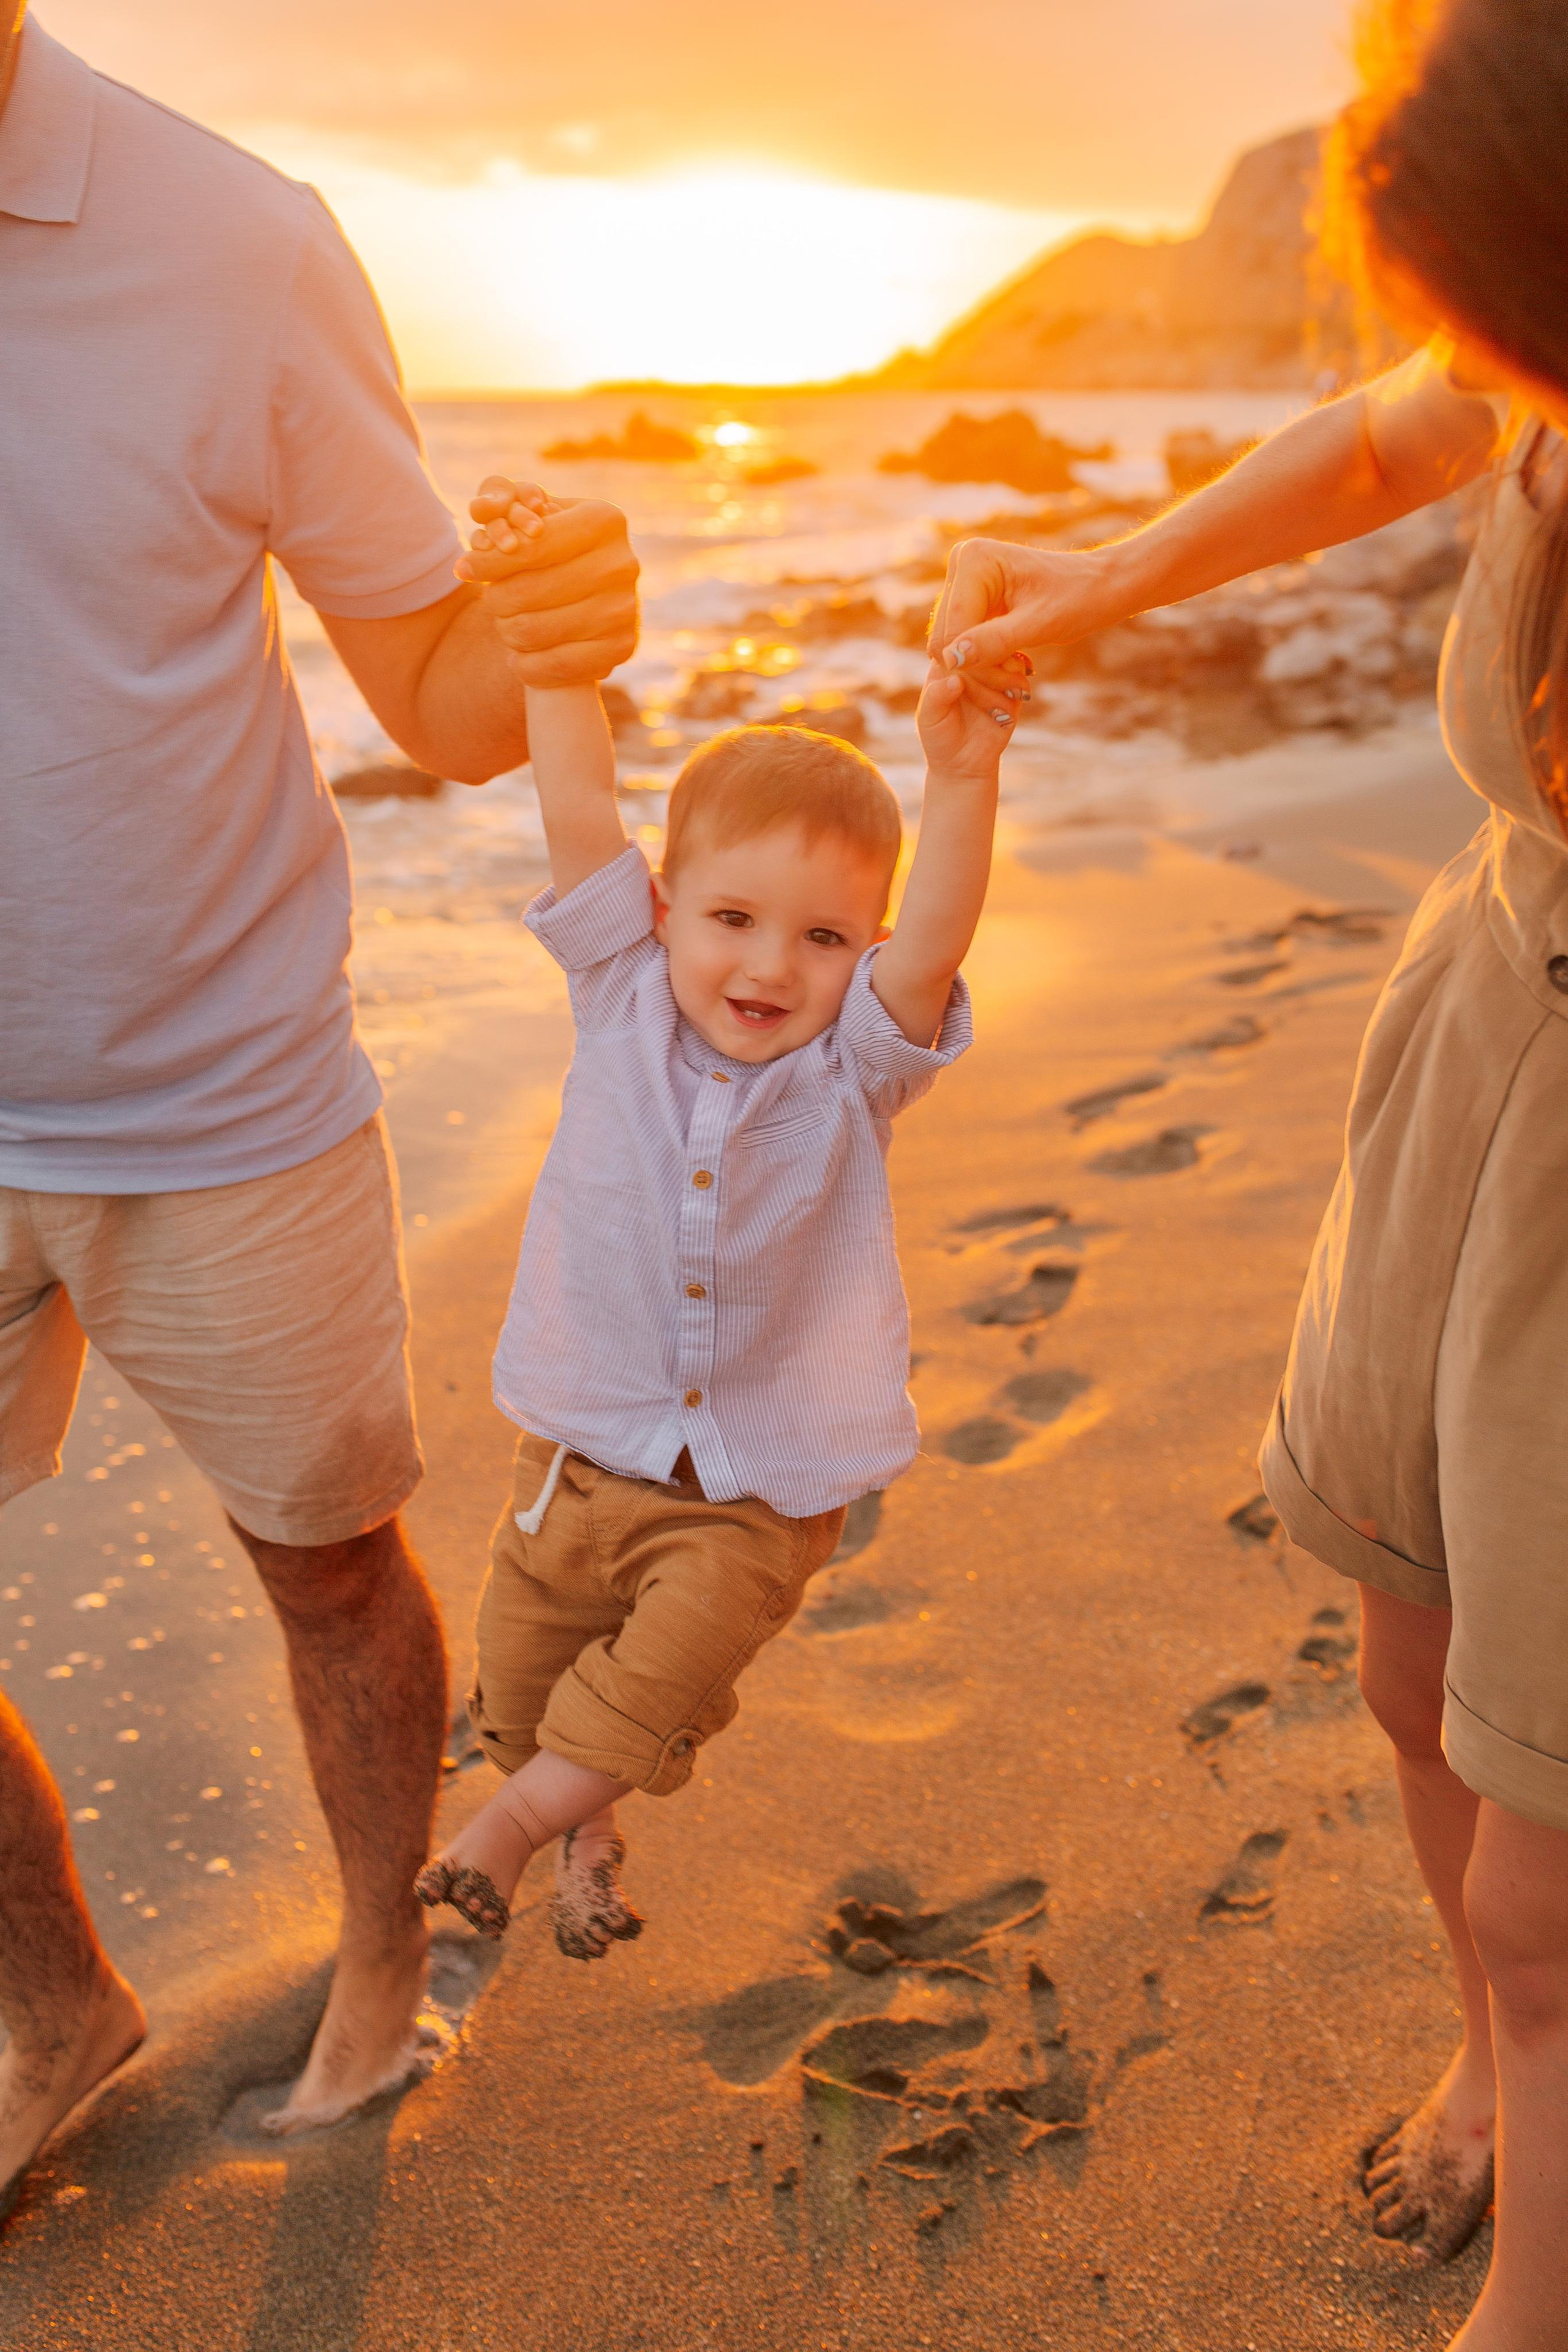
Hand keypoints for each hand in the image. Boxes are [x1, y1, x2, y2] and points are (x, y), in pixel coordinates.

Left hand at [457, 475, 639, 684]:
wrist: (597, 596)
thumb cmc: (555, 547)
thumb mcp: (534, 513)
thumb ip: (501, 500)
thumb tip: (480, 509)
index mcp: (604, 519)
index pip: (530, 546)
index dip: (489, 561)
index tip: (463, 568)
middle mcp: (622, 562)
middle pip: (526, 592)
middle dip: (496, 600)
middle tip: (492, 602)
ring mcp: (626, 608)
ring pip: (533, 631)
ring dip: (508, 632)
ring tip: (508, 624)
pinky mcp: (623, 648)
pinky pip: (555, 666)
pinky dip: (526, 666)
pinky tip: (520, 657)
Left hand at [915, 655, 1023, 780]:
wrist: (962, 765)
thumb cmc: (939, 737)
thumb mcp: (929, 717)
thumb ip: (936, 696)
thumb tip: (956, 679)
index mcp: (948, 664)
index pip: (958, 641)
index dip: (963, 651)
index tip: (962, 671)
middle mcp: (974, 665)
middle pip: (987, 645)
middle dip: (983, 666)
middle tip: (973, 687)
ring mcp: (996, 677)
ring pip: (1006, 658)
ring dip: (999, 677)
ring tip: (988, 702)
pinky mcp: (1013, 692)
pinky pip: (1020, 679)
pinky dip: (1014, 688)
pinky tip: (1003, 705)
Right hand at [930, 537, 1123, 711]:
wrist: (1098, 586)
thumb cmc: (1077, 599)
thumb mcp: (1039, 625)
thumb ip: (993, 642)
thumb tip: (950, 660)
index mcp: (974, 559)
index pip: (952, 629)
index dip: (975, 663)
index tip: (1016, 676)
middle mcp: (960, 563)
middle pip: (945, 638)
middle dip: (979, 666)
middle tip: (1020, 677)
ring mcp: (962, 581)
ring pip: (950, 646)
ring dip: (983, 667)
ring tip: (1020, 669)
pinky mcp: (968, 598)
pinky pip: (961, 642)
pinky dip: (985, 659)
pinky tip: (1014, 660)